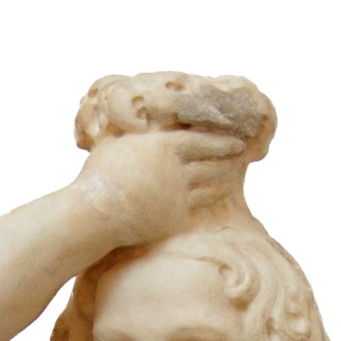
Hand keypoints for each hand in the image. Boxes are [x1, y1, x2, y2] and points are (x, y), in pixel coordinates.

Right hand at [75, 130, 245, 248]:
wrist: (96, 214)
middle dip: (229, 158)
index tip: (235, 140)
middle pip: (212, 163)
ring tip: (233, 175)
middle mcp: (176, 171)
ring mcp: (177, 197)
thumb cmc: (99, 177)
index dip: (221, 140)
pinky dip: (208, 199)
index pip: (202, 141)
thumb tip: (132, 121)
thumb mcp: (116, 144)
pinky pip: (196, 207)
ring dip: (224, 179)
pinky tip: (215, 196)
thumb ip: (132, 134)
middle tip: (243, 154)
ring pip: (209, 187)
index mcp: (164, 147)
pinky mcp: (174, 219)